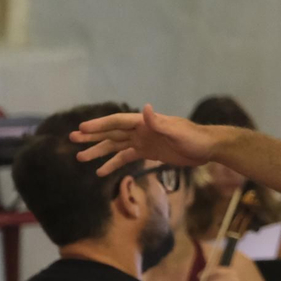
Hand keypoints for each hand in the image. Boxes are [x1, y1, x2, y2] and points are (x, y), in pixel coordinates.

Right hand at [71, 104, 218, 176]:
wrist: (208, 148)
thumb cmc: (194, 138)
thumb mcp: (177, 131)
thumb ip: (160, 123)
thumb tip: (146, 108)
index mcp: (145, 122)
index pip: (117, 122)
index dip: (99, 125)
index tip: (81, 128)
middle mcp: (140, 130)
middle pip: (111, 133)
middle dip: (92, 136)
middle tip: (72, 139)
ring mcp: (143, 141)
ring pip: (115, 146)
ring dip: (98, 151)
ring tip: (80, 158)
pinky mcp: (148, 153)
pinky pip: (126, 158)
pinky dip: (113, 163)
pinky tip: (101, 172)